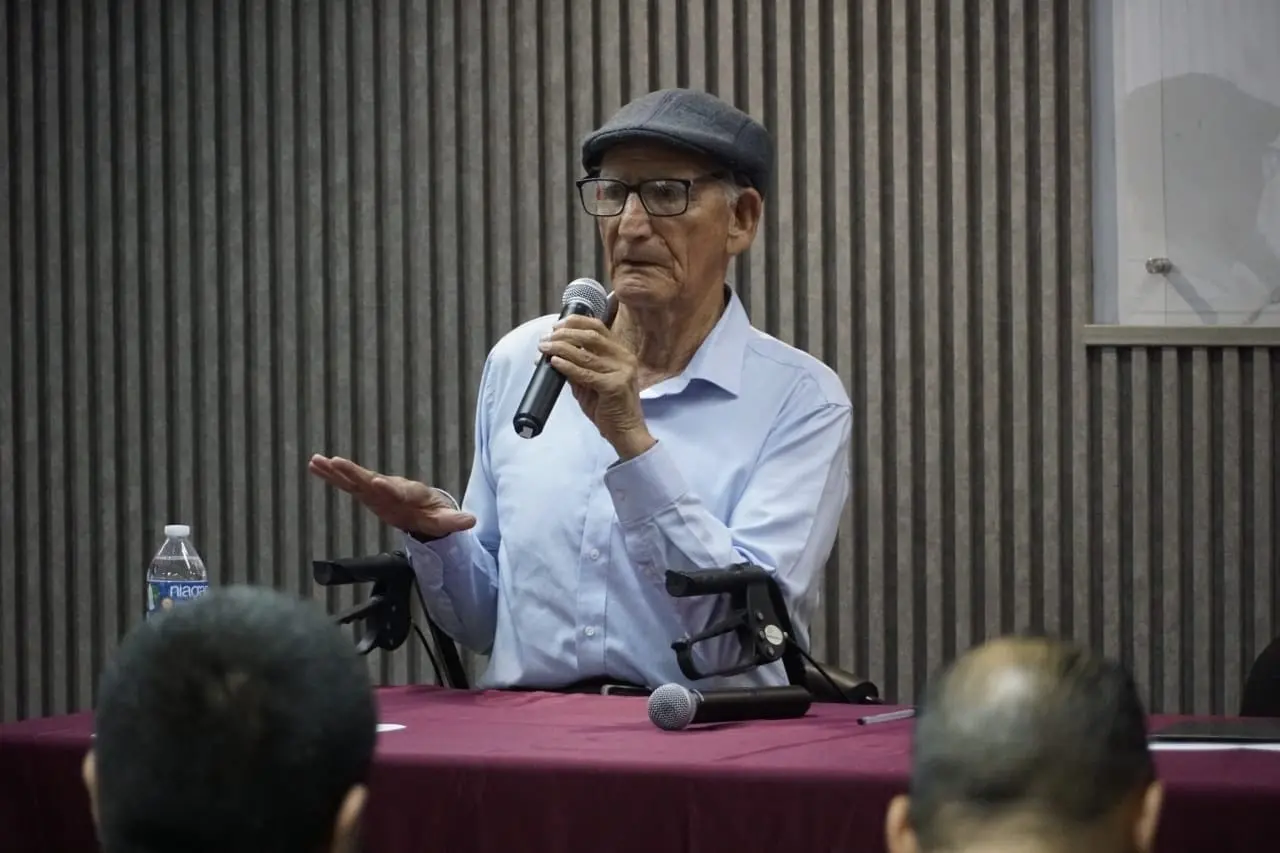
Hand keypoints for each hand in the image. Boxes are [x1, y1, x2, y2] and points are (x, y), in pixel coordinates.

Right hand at [308, 455, 475, 539]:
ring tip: (318, 461)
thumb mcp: (445, 520)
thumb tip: (470, 521)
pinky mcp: (366, 492)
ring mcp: (376, 489)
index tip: (377, 482)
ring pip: (355, 479)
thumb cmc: (432, 513)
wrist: (423, 508)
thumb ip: (454, 521)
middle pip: (370, 480)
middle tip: (337, 462)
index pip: (398, 491)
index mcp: (408, 495)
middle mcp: (390, 488)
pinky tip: (315, 465)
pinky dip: (331, 476)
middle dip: (354, 473)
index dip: (388, 488)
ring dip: (337, 471)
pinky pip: (347, 483)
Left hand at [537, 315, 655, 458]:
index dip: (575, 322)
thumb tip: (552, 354)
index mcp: (621, 353)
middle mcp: (624, 358)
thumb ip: (578, 367)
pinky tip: (554, 362)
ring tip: (544, 349)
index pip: (598, 328)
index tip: (556, 326)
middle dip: (564, 334)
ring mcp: (621, 372)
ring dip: (560, 348)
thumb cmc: (609, 407)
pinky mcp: (614, 386)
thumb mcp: (591, 383)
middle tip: (546, 339)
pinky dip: (567, 366)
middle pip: (590, 336)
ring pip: (585, 354)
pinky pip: (585, 373)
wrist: (626, 432)